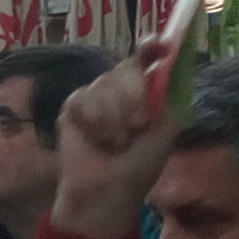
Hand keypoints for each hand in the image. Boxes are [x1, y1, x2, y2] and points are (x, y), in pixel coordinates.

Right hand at [43, 40, 178, 238]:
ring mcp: (95, 97)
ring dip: (113, 116)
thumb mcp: (164, 134)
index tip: (155, 45)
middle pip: (127, 68)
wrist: (105, 192)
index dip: (150, 48)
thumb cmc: (137, 169)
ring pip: (104, 83)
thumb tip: (158, 68)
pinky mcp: (72, 107)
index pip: (146, 60)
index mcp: (145, 95)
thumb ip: (166, 101)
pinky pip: (84, 97)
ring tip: (113, 143)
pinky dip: (93, 119)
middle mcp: (120, 90)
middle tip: (136, 126)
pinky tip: (94, 138)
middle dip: (133, 96)